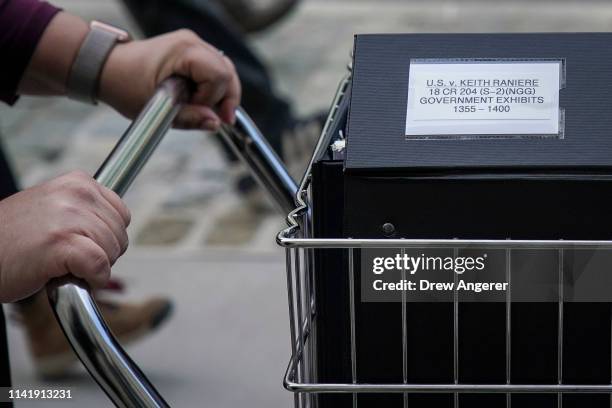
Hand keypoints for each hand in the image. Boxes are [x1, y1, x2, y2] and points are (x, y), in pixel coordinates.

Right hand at [0, 171, 129, 301]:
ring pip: (112, 252)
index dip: (107, 237)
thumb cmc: (11, 239)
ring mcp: (69, 217)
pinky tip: (68, 277)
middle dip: (102, 254)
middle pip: (120, 236)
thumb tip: (121, 226)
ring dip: (93, 268)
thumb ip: (86, 210)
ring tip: (60, 263)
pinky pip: (100, 266)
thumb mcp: (53, 208)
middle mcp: (77, 194)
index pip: (122, 215)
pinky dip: (92, 279)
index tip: (84, 244)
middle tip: (68, 257)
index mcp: (78, 182)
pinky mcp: (62, 243)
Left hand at [99, 29, 240, 130]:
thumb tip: (215, 123)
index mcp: (183, 51)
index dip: (215, 98)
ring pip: (226, 71)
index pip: (220, 75)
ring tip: (204, 109)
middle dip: (224, 97)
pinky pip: (216, 70)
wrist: (108, 69)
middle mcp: (192, 42)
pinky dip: (214, 88)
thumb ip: (189, 117)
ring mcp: (193, 45)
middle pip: (228, 71)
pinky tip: (202, 100)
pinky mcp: (192, 52)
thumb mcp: (157, 109)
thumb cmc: (125, 85)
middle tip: (215, 117)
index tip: (199, 111)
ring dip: (221, 94)